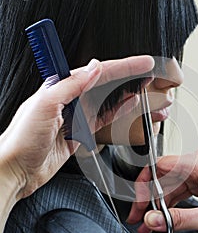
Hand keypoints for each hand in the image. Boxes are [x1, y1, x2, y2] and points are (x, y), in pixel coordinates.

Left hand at [0, 55, 153, 199]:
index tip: (141, 63)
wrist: (16, 169)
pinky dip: (118, 111)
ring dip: (125, 92)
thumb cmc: (22, 138)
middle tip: (146, 71)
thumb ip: (70, 85)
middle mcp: (70, 98)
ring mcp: (76, 116)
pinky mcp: (80, 132)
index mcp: (60, 87)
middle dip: (127, 75)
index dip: (122, 66)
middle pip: (105, 82)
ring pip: (107, 99)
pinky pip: (103, 118)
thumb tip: (94, 67)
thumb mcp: (44, 105)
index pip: (97, 71)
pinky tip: (129, 105)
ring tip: (142, 85)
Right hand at [127, 149, 197, 232]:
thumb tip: (153, 219)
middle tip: (141, 217)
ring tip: (151, 223)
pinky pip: (178, 191)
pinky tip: (165, 218)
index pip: (160, 166)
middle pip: (162, 178)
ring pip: (168, 187)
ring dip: (159, 205)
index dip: (144, 184)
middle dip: (150, 200)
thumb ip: (178, 219)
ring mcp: (197, 173)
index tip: (139, 202)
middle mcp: (196, 164)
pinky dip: (170, 205)